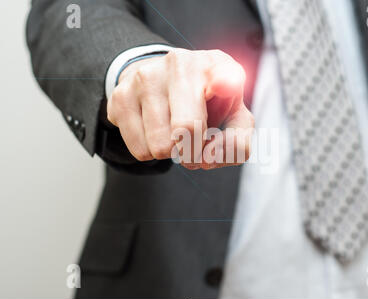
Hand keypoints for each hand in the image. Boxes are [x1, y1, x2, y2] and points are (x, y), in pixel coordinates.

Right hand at [107, 48, 253, 169]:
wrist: (165, 79)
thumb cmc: (208, 102)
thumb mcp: (235, 117)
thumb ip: (238, 142)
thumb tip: (208, 157)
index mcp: (216, 66)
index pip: (223, 75)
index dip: (225, 82)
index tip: (224, 85)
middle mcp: (180, 64)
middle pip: (186, 129)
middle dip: (193, 153)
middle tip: (194, 145)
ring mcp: (146, 77)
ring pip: (160, 146)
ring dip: (171, 152)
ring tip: (174, 133)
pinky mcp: (121, 95)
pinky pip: (139, 150)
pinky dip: (150, 152)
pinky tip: (155, 131)